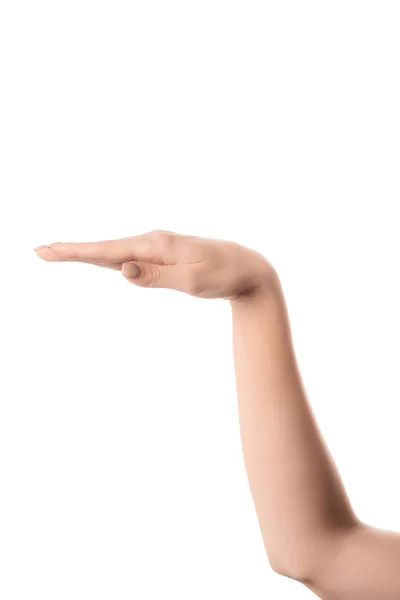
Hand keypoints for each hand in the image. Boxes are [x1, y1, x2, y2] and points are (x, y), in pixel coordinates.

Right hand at [34, 230, 276, 301]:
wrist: (247, 268)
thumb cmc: (222, 276)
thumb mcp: (191, 282)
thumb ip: (155, 277)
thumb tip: (121, 270)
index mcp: (156, 246)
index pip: (108, 252)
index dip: (75, 252)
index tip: (48, 251)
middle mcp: (153, 242)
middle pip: (104, 248)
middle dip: (72, 250)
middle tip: (39, 251)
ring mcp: (157, 247)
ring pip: (114, 252)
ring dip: (86, 253)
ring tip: (58, 253)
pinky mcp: (162, 254)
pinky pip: (128, 255)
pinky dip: (107, 257)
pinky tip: (97, 259)